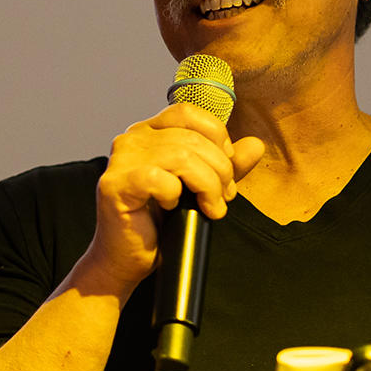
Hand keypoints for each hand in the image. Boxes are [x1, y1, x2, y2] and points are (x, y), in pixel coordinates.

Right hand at [78, 102, 264, 290]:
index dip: (217, 138)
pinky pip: (160, 179)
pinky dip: (175, 195)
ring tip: (210, 207)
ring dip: (207, 185)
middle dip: (220, 170)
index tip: (225, 169)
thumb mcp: (202, 187)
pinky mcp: (115, 185)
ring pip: (181, 156)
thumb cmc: (160, 223)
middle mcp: (132, 139)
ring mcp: (121, 160)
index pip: (189, 113)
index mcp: (150, 131)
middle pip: (192, 137)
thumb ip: (227, 165)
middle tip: (222, 198)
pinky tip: (172, 207)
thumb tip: (255, 145)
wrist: (128, 257)